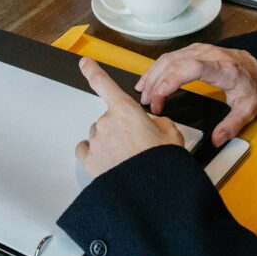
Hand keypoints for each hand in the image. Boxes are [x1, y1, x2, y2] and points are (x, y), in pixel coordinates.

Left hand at [75, 57, 183, 177]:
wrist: (150, 192)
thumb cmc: (161, 163)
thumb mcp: (172, 135)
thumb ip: (160, 122)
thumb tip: (155, 125)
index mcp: (126, 111)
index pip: (104, 85)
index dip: (93, 71)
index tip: (85, 63)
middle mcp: (106, 123)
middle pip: (108, 119)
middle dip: (120, 128)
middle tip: (137, 145)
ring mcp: (96, 141)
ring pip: (98, 136)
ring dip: (109, 143)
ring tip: (128, 158)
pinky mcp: (89, 160)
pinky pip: (85, 150)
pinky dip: (94, 153)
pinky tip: (108, 161)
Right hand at [137, 43, 256, 146]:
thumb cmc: (253, 85)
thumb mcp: (248, 110)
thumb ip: (231, 126)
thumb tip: (217, 140)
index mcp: (223, 69)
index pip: (191, 68)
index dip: (171, 80)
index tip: (158, 97)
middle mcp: (209, 55)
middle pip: (174, 64)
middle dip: (156, 84)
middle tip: (148, 104)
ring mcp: (199, 50)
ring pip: (168, 58)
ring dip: (152, 75)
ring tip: (143, 94)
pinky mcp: (193, 50)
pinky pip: (170, 56)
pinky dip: (156, 69)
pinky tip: (149, 80)